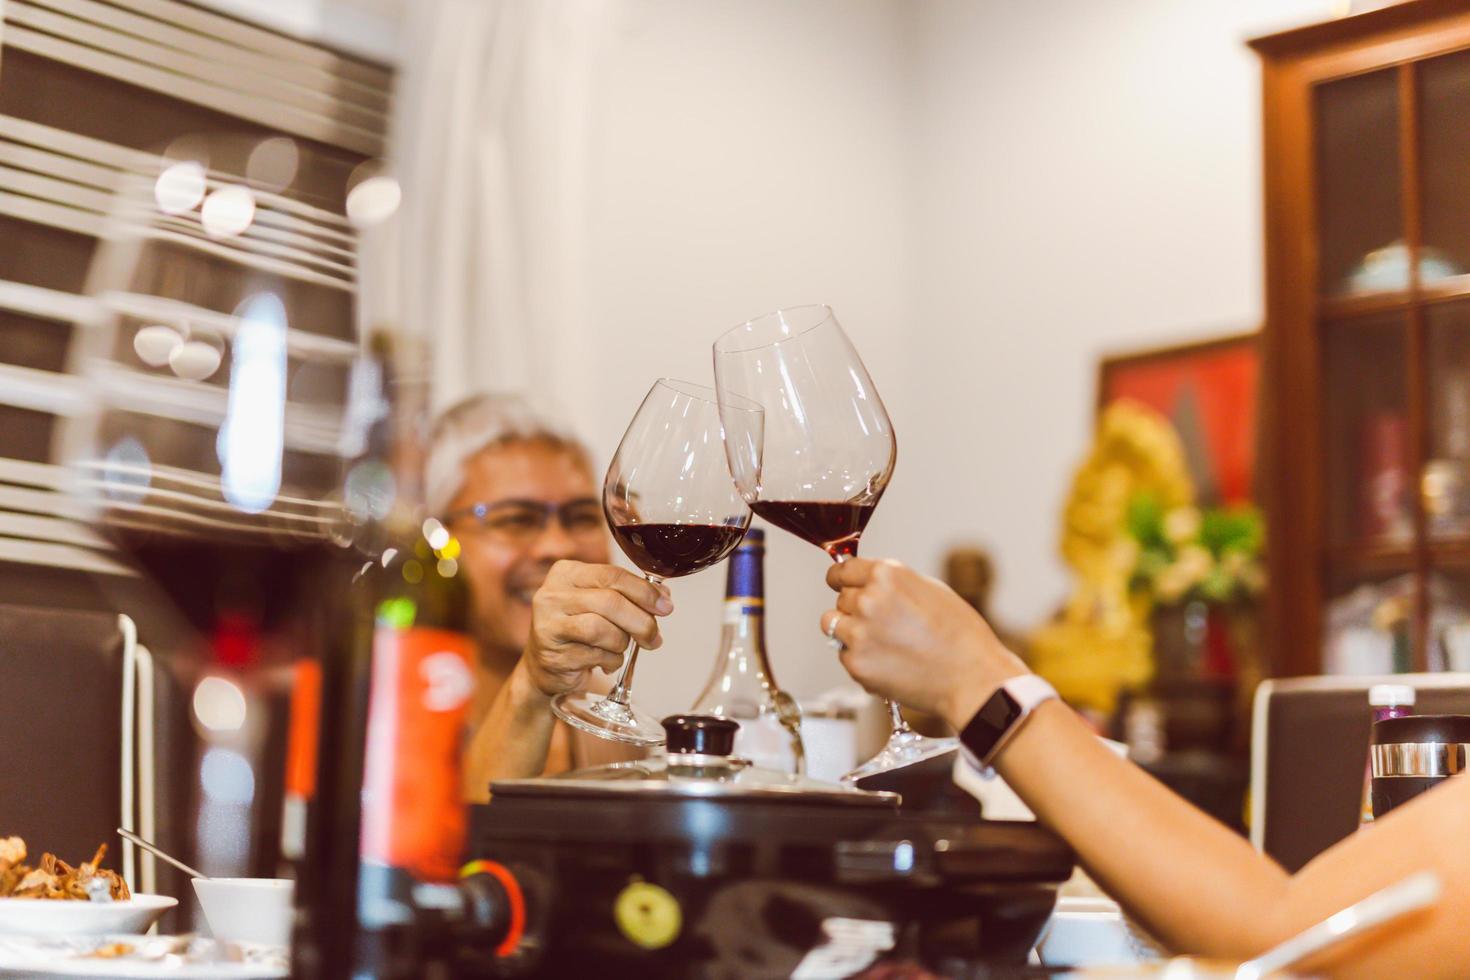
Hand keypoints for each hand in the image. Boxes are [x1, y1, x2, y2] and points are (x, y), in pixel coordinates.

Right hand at [523, 560, 672, 697]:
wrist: (545, 666)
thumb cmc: (579, 630)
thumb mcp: (600, 604)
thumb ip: (628, 595)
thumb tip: (663, 597)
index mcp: (567, 573)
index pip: (612, 575)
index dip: (644, 591)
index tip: (665, 607)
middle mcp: (552, 594)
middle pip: (610, 602)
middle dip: (641, 622)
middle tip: (654, 637)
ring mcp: (548, 624)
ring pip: (602, 630)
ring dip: (622, 643)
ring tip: (620, 648)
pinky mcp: (551, 654)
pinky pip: (596, 656)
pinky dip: (611, 661)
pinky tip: (605, 661)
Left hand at [821, 558, 1028, 728]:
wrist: (971, 677)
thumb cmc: (960, 634)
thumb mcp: (929, 590)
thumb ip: (892, 585)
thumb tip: (868, 585)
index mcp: (887, 575)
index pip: (842, 570)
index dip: (842, 579)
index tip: (841, 585)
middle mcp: (868, 599)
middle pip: (841, 598)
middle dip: (855, 609)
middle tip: (883, 624)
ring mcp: (859, 632)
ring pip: (833, 624)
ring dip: (850, 631)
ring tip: (882, 643)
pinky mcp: (856, 663)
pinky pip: (844, 654)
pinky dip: (860, 658)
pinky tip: (889, 663)